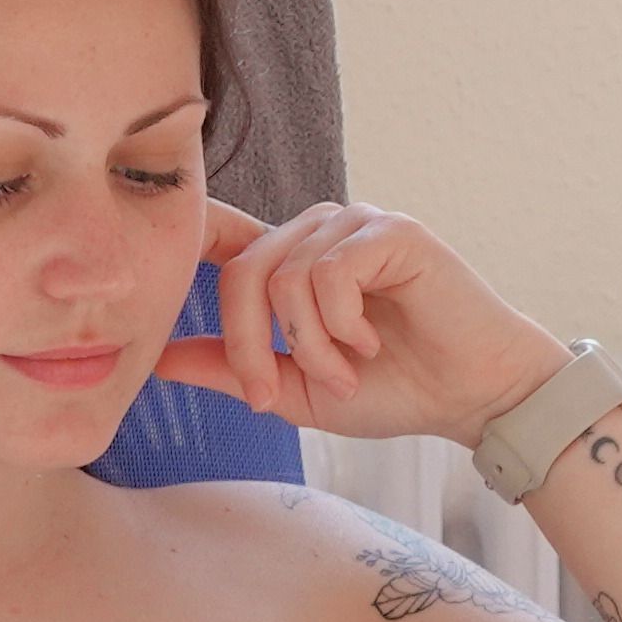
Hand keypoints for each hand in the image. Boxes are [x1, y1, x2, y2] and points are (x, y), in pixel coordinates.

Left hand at [155, 198, 573, 444]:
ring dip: (308, 345)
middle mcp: (319, 230)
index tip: (148, 284)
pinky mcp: (393, 232)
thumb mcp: (296, 389)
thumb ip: (233, 369)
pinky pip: (330, 273)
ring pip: (285, 276)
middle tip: (269, 397)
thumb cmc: (394, 390)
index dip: (186, 247)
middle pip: (242, 271)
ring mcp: (356, 225)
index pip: (221, 238)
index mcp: (292, 258)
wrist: (472, 396)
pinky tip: (370, 344)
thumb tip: (155, 360)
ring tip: (345, 376)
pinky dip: (340, 324)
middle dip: (247, 345)